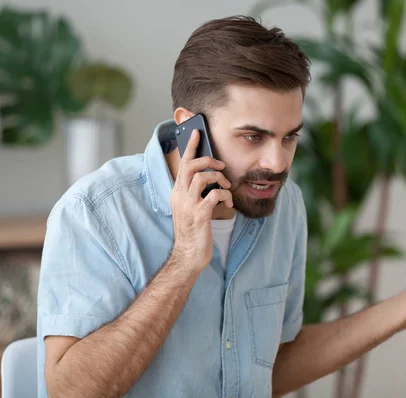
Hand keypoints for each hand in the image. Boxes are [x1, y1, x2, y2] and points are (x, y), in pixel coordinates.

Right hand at [169, 129, 233, 270]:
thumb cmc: (193, 232)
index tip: (196, 132)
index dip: (190, 147)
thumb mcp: (190, 208)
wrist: (188, 255)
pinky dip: (224, 195)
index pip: (182, 164)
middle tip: (220, 166)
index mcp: (177, 193)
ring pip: (202, 177)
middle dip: (208, 160)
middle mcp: (180, 196)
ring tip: (226, 188)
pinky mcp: (200, 215)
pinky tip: (228, 202)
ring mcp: (189, 205)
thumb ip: (195, 193)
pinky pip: (214, 195)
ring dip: (219, 179)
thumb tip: (210, 177)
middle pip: (191, 166)